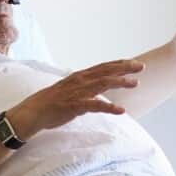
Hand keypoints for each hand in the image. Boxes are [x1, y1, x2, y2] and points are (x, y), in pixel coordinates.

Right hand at [7, 59, 144, 138]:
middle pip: (106, 71)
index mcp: (79, 77)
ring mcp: (77, 93)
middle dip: (124, 68)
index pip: (103, 67)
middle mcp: (80, 81)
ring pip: (102, 84)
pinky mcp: (74, 106)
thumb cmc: (51, 103)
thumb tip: (98, 89)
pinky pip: (95, 105)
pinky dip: (109, 107)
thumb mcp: (70, 90)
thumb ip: (84, 88)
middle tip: (141, 67)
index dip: (119, 64)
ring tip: (135, 83)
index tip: (134, 63)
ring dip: (120, 83)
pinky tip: (121, 111)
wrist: (33, 112)